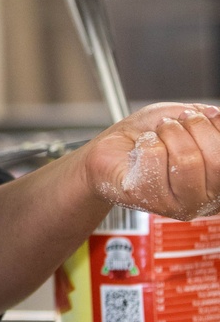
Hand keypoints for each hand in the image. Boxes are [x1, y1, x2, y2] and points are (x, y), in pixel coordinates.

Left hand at [80, 102, 219, 219]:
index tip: (200, 116)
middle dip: (194, 128)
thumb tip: (217, 117)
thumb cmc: (150, 136)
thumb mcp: (187, 120)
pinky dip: (146, 141)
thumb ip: (210, 122)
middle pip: (217, 163)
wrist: (111, 148)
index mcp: (217, 184)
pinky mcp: (144, 199)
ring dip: (168, 134)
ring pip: (186, 161)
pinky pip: (155, 157)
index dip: (215, 130)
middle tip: (174, 124)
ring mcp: (174, 205)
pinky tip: (140, 149)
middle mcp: (201, 201)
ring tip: (156, 136)